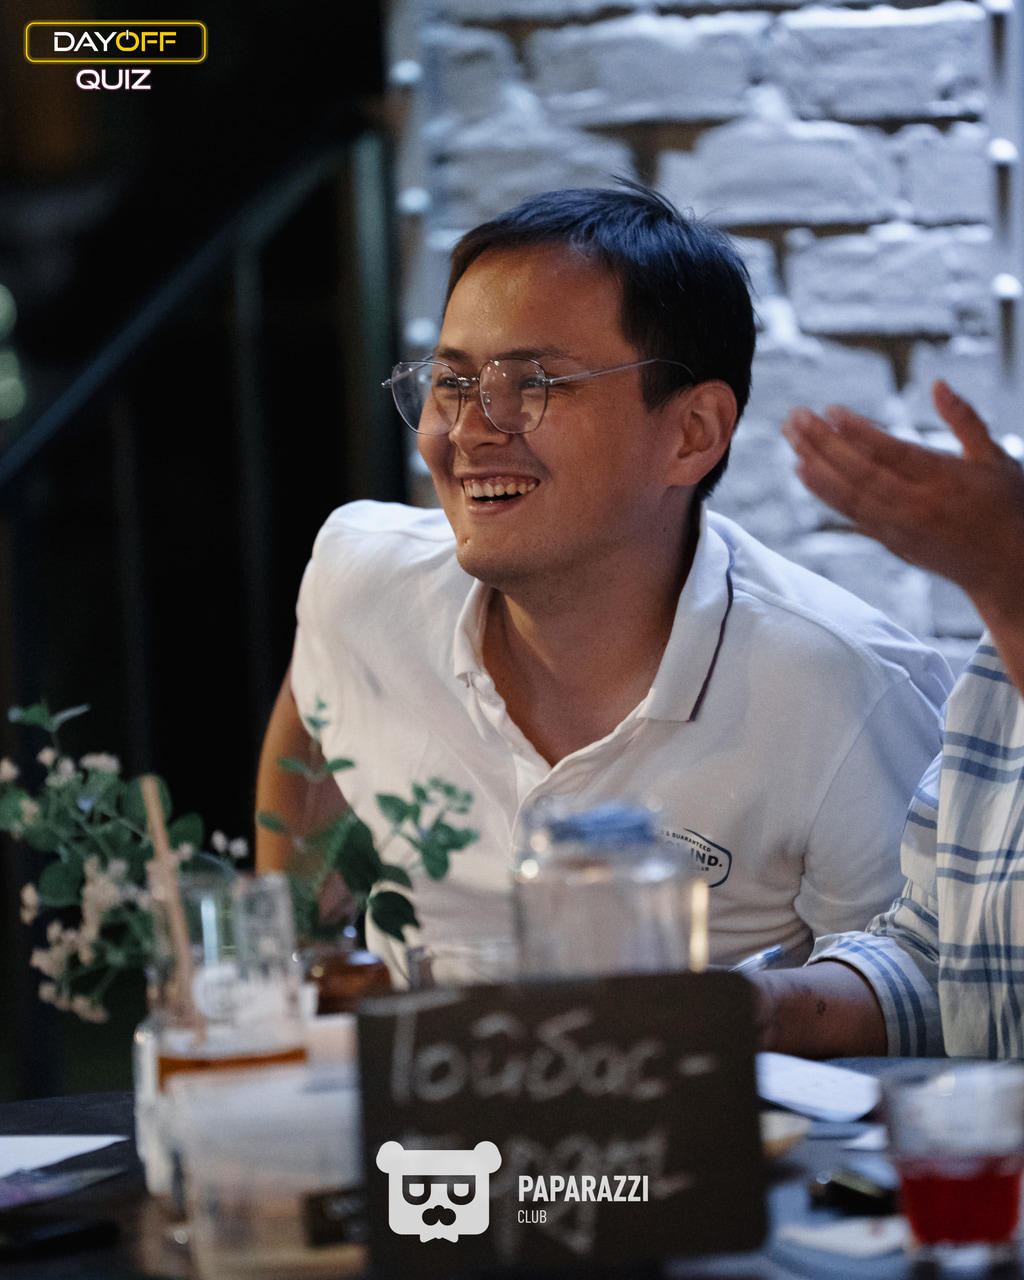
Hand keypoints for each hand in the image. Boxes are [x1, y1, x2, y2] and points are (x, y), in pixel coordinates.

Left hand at [783, 380, 1023, 618]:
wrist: (1008, 570)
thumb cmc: (1007, 509)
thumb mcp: (996, 459)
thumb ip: (965, 420)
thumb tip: (938, 384)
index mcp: (947, 479)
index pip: (892, 451)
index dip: (857, 431)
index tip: (828, 410)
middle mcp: (919, 505)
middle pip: (860, 471)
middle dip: (823, 442)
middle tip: (795, 417)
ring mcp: (901, 526)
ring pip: (849, 494)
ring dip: (815, 464)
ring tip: (790, 438)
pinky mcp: (891, 540)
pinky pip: (850, 515)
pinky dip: (824, 493)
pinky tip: (803, 472)